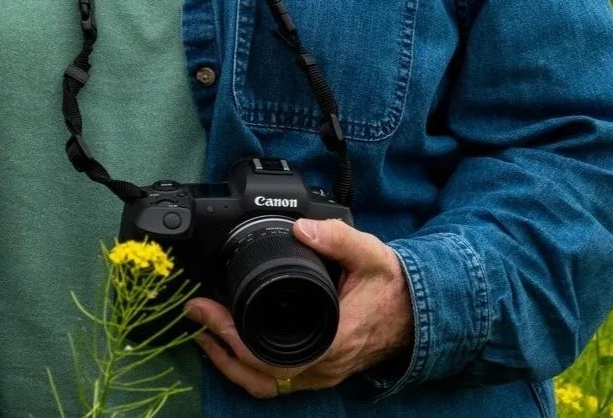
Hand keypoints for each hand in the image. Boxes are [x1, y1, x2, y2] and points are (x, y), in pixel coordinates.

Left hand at [184, 217, 413, 399]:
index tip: (209, 310)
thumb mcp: (371, 253)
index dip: (234, 338)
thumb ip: (338, 238)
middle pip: (260, 377)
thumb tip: (302, 226)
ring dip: (228, 363)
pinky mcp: (317, 373)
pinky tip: (229, 344)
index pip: (273, 356)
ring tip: (201, 331)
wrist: (417, 312)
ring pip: (264, 385)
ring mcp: (320, 374)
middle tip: (195, 314)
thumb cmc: (391, 286)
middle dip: (220, 349)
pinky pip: (274, 382)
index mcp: (334, 339)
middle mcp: (324, 366)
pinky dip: (246, 368)